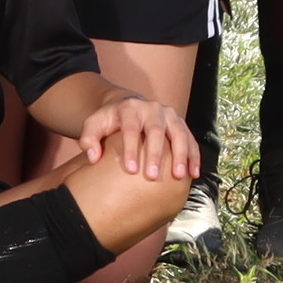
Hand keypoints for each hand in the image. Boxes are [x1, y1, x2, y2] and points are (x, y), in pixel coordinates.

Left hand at [70, 94, 200, 182]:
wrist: (128, 106)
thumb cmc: (110, 121)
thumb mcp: (94, 124)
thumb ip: (89, 139)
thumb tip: (93, 158)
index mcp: (130, 108)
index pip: (131, 129)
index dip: (131, 149)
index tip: (130, 169)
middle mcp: (152, 109)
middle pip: (156, 131)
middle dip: (155, 154)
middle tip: (153, 176)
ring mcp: (169, 115)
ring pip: (178, 133)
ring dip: (180, 155)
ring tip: (179, 176)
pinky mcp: (180, 124)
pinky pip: (190, 139)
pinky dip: (193, 156)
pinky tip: (193, 174)